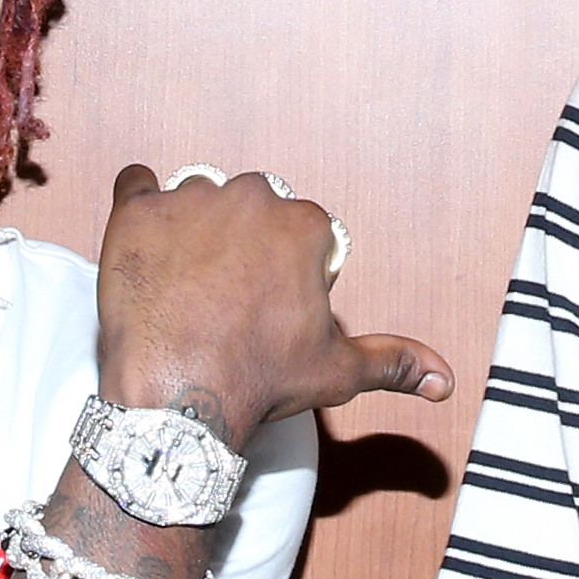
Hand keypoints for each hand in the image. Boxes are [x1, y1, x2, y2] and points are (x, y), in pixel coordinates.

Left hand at [95, 165, 452, 452]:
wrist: (177, 396)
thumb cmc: (257, 379)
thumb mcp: (337, 371)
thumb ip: (394, 362)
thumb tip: (443, 380)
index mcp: (302, 225)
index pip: (297, 229)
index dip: (285, 267)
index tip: (268, 303)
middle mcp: (250, 198)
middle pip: (248, 207)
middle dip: (239, 241)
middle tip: (223, 296)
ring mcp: (189, 200)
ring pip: (195, 198)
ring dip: (191, 225)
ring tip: (181, 280)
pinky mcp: (136, 211)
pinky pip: (135, 182)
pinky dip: (137, 202)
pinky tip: (143, 237)